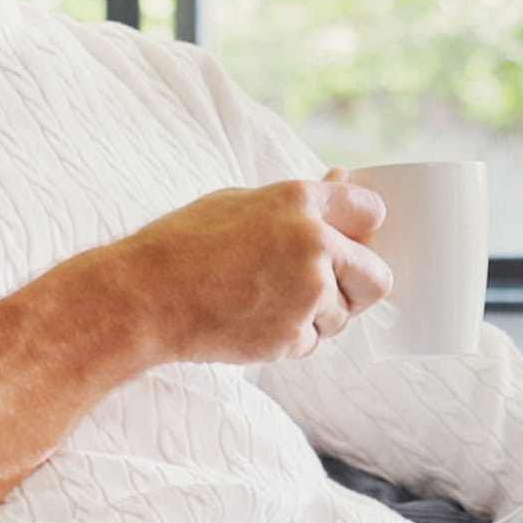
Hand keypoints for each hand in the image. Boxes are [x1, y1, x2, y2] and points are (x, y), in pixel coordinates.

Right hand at [109, 173, 391, 364]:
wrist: (145, 298)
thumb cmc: (185, 244)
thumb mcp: (242, 201)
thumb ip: (302, 200)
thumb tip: (345, 181)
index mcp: (299, 200)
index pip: (371, 211)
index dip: (363, 229)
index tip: (350, 239)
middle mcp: (313, 244)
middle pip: (377, 276)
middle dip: (358, 284)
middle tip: (324, 285)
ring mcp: (306, 294)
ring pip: (341, 315)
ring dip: (316, 314)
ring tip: (265, 300)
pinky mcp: (292, 336)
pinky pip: (311, 341)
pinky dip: (290, 337)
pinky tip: (252, 319)